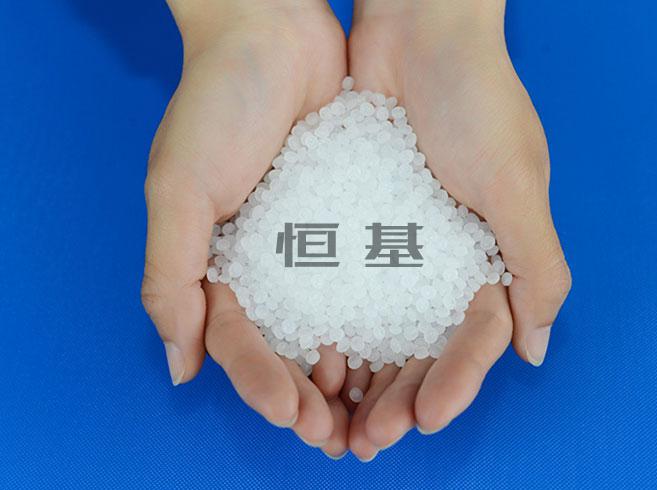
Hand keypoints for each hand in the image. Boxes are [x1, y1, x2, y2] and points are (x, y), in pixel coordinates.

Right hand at [141, 0, 350, 455]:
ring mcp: (313, 242)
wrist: (272, 32)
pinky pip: (370, 274)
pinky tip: (405, 343)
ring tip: (379, 408)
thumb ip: (170, 276)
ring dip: (354, 369)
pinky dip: (383, 312)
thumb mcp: (177, 188)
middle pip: (289, 345)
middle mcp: (268, 262)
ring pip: (334, 321)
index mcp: (219, 264)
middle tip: (343, 435)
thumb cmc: (215, 105)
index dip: (262, 383)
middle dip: (313, 394)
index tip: (293, 416)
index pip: (239, 342)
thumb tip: (180, 365)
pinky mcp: (354, 214)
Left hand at [345, 0, 571, 458]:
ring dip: (356, 370)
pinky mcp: (355, 216)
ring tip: (325, 409)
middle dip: (395, 393)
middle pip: (421, 344)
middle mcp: (443, 256)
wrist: (418, 27)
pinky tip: (304, 350)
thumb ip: (536, 265)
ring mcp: (397, 240)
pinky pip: (340, 279)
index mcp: (492, 256)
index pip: (474, 340)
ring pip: (377, 323)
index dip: (452, 385)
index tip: (418, 420)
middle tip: (361, 437)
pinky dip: (326, 317)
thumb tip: (535, 350)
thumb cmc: (478, 97)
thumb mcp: (518, 181)